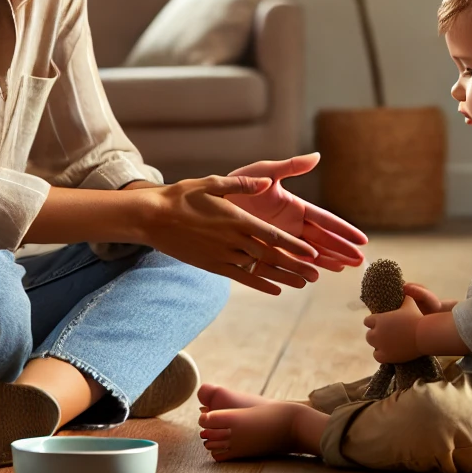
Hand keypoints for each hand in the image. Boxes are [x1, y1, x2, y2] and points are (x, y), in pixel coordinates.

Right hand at [135, 174, 321, 295]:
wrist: (154, 217)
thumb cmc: (183, 196)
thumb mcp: (214, 183)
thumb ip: (243, 184)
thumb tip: (267, 183)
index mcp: (237, 218)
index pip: (273, 235)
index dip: (294, 245)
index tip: (313, 253)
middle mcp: (233, 240)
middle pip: (271, 256)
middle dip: (296, 265)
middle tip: (317, 274)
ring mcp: (223, 255)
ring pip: (259, 269)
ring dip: (283, 277)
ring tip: (304, 283)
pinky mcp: (213, 265)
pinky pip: (241, 278)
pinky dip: (260, 284)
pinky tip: (275, 290)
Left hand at [225, 153, 366, 270]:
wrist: (211, 202)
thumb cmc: (238, 183)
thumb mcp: (265, 172)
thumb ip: (290, 167)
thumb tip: (317, 156)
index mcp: (294, 206)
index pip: (324, 220)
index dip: (343, 230)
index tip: (361, 239)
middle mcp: (290, 225)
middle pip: (321, 240)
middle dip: (341, 250)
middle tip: (360, 260)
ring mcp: (279, 239)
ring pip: (307, 253)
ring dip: (326, 261)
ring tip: (343, 270)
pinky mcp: (264, 250)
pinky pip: (285, 262)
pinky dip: (300, 269)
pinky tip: (314, 277)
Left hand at [363, 295, 423, 363]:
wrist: (423, 335)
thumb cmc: (416, 317)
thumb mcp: (408, 303)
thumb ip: (403, 297)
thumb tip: (403, 289)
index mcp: (378, 319)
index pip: (367, 321)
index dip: (373, 322)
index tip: (380, 323)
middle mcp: (376, 332)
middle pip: (369, 334)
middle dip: (376, 334)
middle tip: (385, 334)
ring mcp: (380, 345)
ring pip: (372, 345)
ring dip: (378, 344)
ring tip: (387, 343)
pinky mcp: (386, 356)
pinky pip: (377, 356)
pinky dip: (381, 354)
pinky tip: (388, 352)